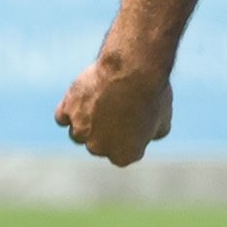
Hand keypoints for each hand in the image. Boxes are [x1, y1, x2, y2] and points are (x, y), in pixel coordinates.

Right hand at [55, 44, 173, 165]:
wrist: (132, 70)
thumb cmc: (152, 94)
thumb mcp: (163, 119)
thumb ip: (152, 134)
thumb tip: (147, 134)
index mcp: (124, 156)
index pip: (122, 153)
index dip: (128, 136)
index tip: (134, 119)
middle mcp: (99, 148)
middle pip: (98, 144)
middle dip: (107, 130)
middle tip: (119, 106)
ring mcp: (80, 130)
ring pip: (78, 133)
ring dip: (86, 122)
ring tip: (101, 101)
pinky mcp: (67, 110)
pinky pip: (62, 117)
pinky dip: (70, 110)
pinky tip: (82, 99)